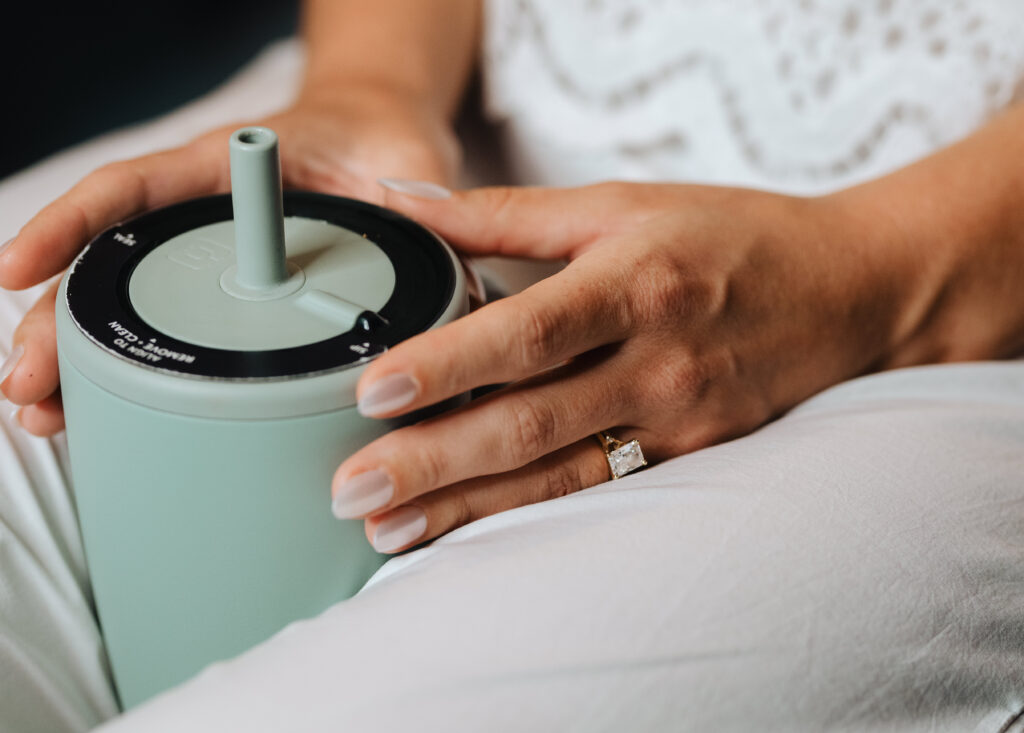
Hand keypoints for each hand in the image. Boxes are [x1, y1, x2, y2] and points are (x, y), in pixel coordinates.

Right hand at [0, 88, 457, 434]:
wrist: (378, 137)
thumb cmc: (381, 146)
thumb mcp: (404, 169)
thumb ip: (420, 209)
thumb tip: (451, 274)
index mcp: (229, 169)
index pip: (137, 188)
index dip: (75, 226)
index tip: (23, 268)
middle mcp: (202, 215)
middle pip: (114, 268)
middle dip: (62, 330)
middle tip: (32, 388)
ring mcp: (207, 257)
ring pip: (130, 309)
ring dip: (84, 365)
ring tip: (52, 417)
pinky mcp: (227, 295)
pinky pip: (172, 333)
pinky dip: (134, 374)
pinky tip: (109, 416)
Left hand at [331, 180, 924, 552]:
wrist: (846, 292)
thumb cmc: (728, 238)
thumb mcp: (619, 203)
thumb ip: (504, 213)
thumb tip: (405, 201)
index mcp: (633, 284)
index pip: (527, 332)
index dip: (448, 364)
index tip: (371, 389)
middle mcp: (656, 363)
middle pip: (529, 423)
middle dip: (433, 462)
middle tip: (352, 490)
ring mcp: (677, 422)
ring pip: (557, 476)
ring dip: (467, 508)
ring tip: (390, 529)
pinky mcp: (691, 459)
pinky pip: (597, 493)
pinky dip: (529, 515)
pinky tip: (473, 531)